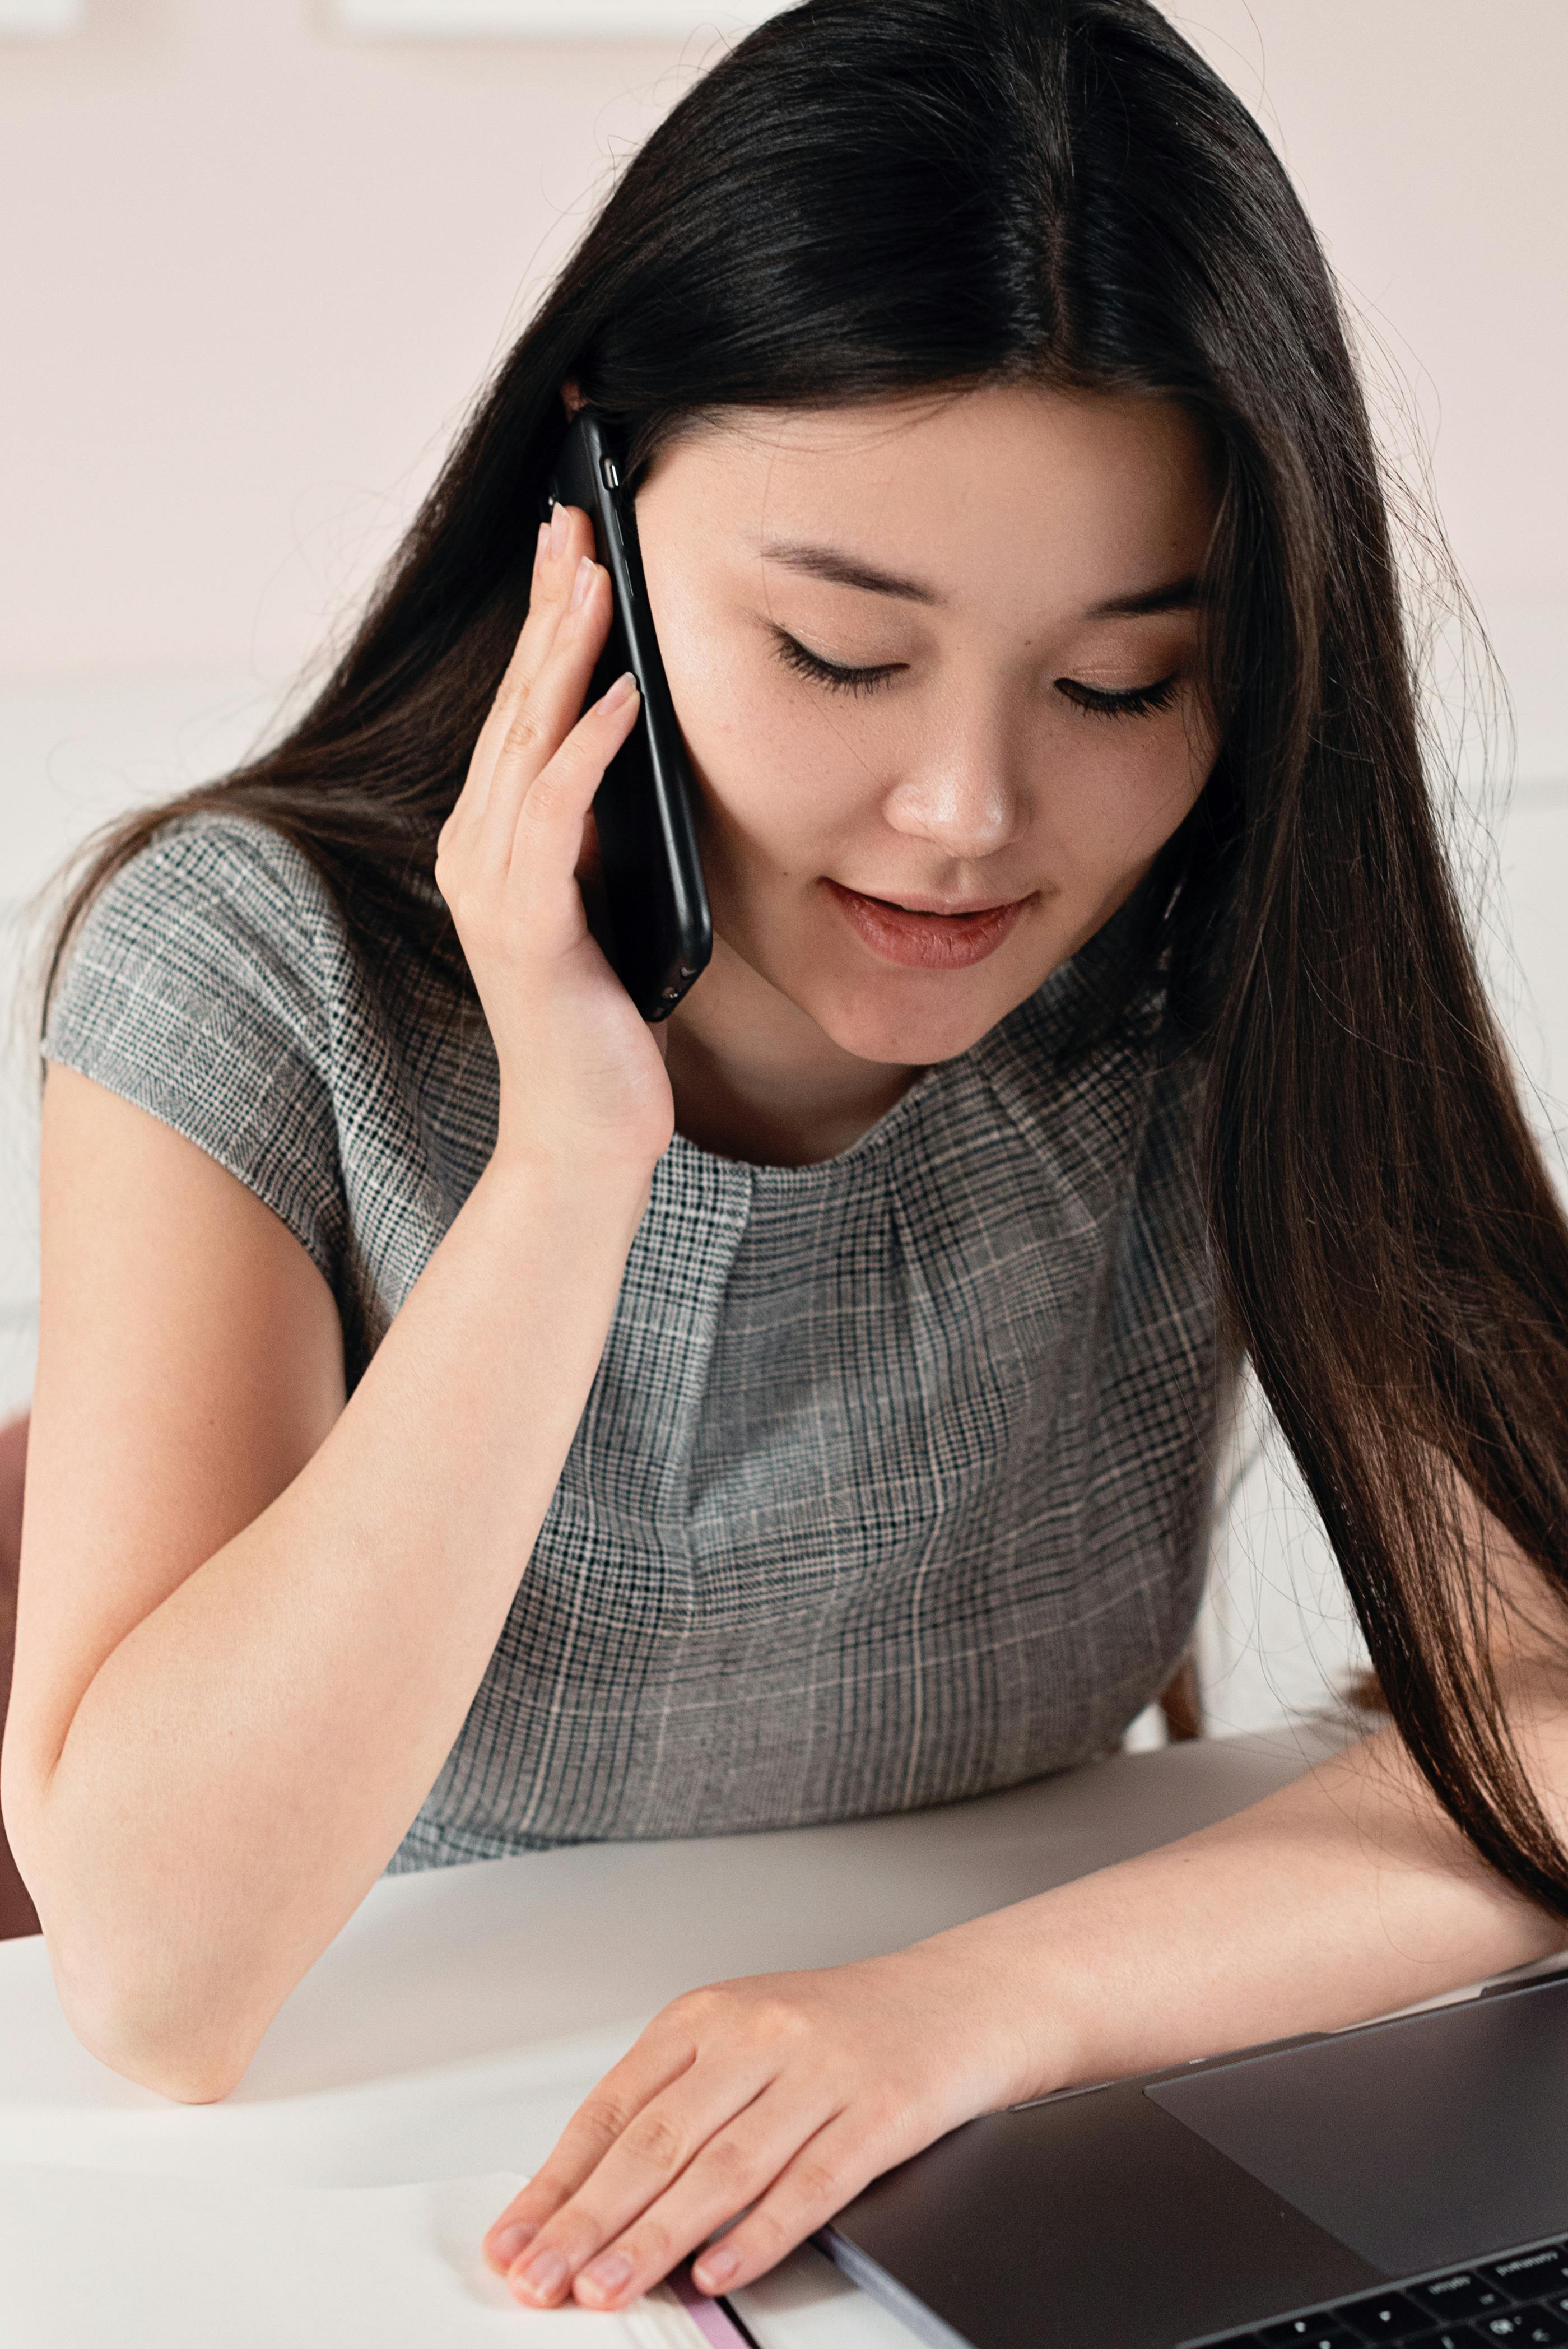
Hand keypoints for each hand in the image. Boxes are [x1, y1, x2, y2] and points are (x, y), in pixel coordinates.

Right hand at [435, 502, 674, 1178]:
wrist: (584, 1139)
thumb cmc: (603, 1027)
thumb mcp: (606, 907)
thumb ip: (597, 837)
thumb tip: (637, 752)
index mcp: (491, 845)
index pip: (518, 713)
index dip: (542, 625)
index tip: (572, 547)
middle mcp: (475, 854)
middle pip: (514, 708)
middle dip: (547, 611)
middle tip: (574, 522)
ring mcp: (491, 890)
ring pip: (527, 745)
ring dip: (565, 657)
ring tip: (599, 580)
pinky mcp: (529, 929)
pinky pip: (557, 816)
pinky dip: (588, 750)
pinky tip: (623, 697)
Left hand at [480, 1939, 1041, 2312]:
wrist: (959, 1998)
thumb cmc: (840, 2030)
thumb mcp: (743, 2042)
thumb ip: (676, 2107)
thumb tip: (590, 2200)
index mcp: (707, 2016)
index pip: (613, 2107)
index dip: (559, 2180)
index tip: (516, 2238)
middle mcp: (757, 2035)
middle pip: (657, 2140)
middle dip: (590, 2220)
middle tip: (544, 2278)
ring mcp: (821, 2072)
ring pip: (723, 2166)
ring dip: (657, 2237)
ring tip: (608, 2287)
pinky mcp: (883, 2110)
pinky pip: (812, 2181)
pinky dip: (760, 2232)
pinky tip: (719, 2271)